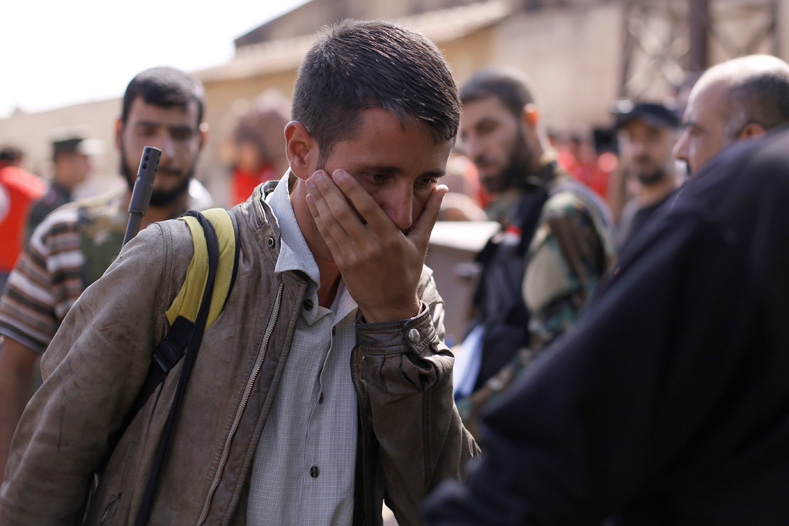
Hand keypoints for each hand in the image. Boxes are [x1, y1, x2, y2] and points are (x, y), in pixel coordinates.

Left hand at [305, 169, 446, 321]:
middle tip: (319, 171)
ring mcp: (353, 256)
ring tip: (312, 181)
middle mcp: (370, 246)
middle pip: (344, 213)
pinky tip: (313, 202)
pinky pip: (327, 236)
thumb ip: (430, 213)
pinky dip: (318, 217)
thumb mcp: (421, 243)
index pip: (368, 208)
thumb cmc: (407, 271)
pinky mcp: (342, 263)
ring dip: (320, 201)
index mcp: (390, 239)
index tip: (340, 172)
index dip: (351, 188)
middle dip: (329, 191)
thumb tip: (442, 187)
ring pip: (331, 224)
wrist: (390, 305)